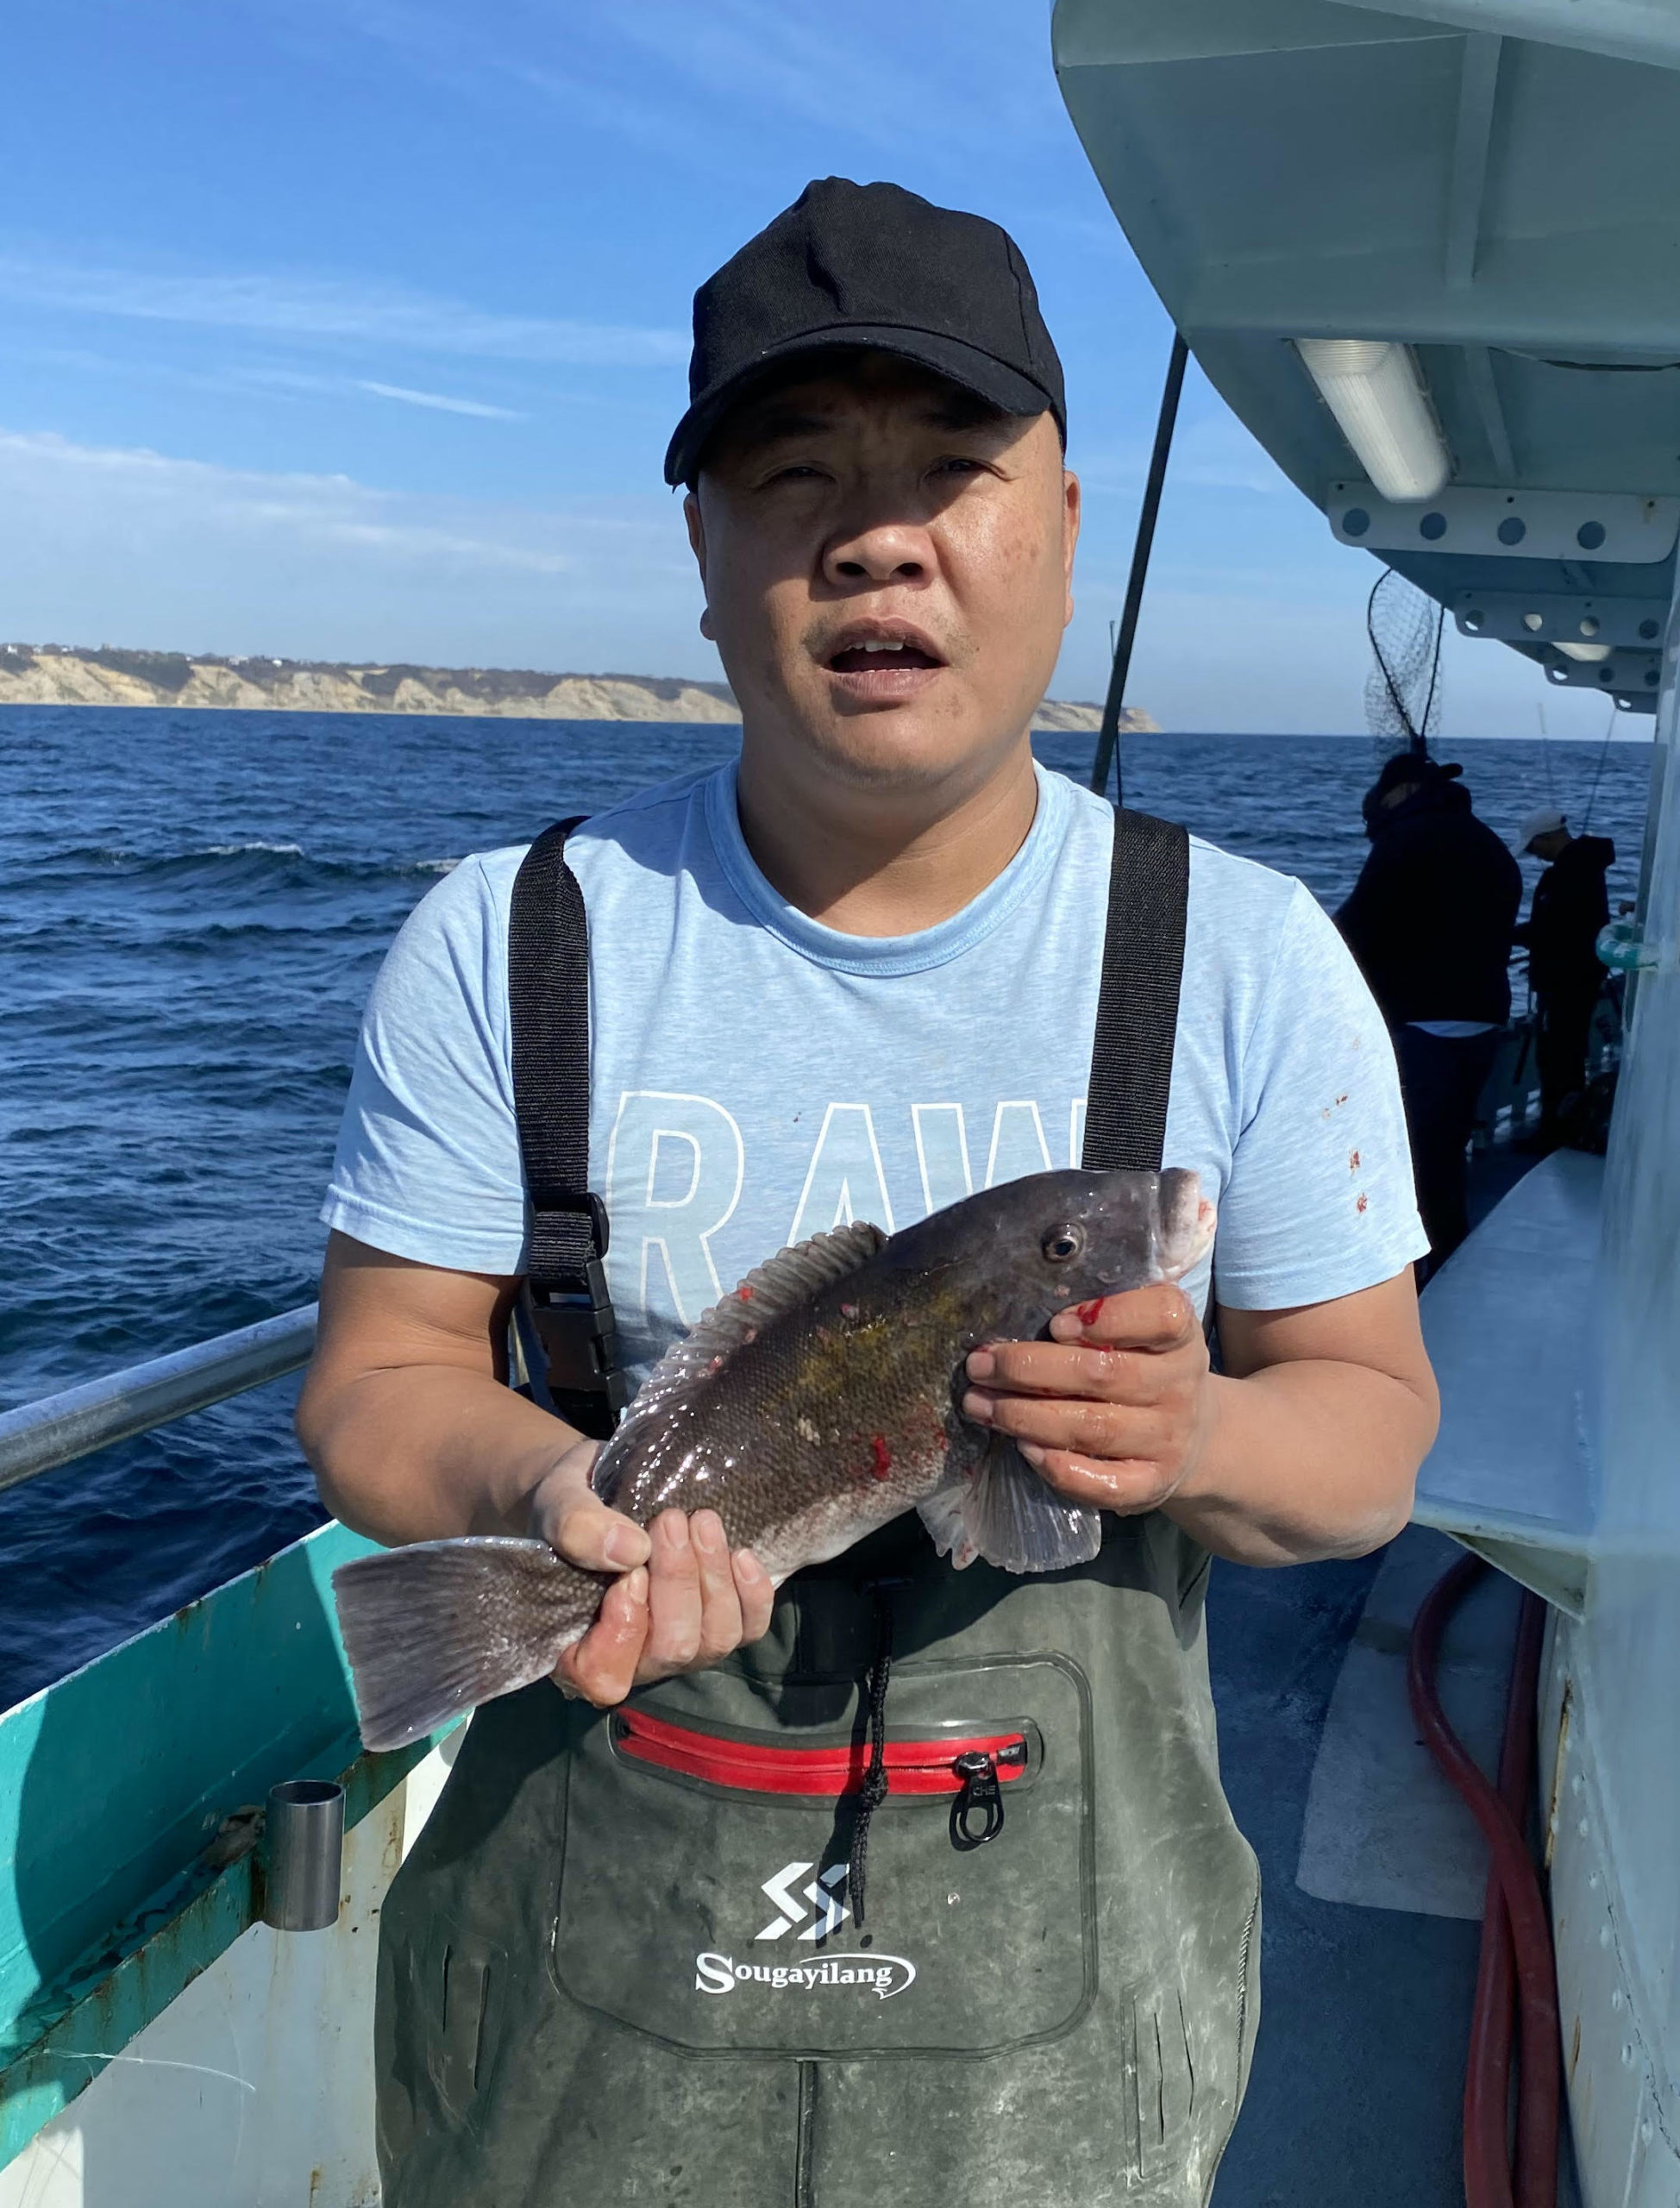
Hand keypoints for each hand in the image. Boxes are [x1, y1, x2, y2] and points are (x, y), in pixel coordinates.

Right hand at [527, 1441, 773, 1706]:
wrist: (603, 1487)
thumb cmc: (573, 1505)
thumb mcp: (558, 1502)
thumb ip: (577, 1527)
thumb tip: (631, 1551)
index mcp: (578, 1647)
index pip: (604, 1676)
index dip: (623, 1633)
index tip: (631, 1574)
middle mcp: (634, 1659)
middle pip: (672, 1651)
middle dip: (678, 1584)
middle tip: (670, 1520)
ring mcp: (682, 1646)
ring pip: (715, 1640)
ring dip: (714, 1578)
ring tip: (702, 1520)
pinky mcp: (719, 1623)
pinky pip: (750, 1629)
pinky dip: (753, 1594)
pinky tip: (741, 1553)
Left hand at [960, 1283, 1213, 1515]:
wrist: (1198, 1436)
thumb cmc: (1146, 1367)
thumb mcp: (1142, 1333)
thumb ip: (1100, 1316)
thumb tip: (1023, 1310)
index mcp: (1180, 1338)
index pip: (1162, 1317)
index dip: (1111, 1317)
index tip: (1056, 1323)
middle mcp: (1178, 1388)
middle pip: (1104, 1374)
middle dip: (1029, 1368)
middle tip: (980, 1364)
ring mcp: (1167, 1440)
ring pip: (1093, 1427)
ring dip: (1026, 1415)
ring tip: (979, 1404)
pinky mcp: (1151, 1483)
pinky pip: (1103, 1483)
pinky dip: (1059, 1468)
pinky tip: (1023, 1448)